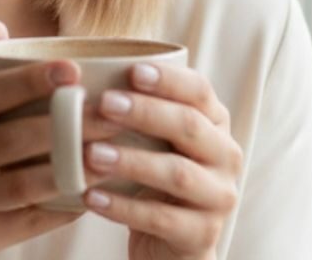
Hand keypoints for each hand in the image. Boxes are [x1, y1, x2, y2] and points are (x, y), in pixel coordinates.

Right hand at [0, 19, 120, 259]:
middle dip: (64, 126)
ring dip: (69, 170)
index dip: (30, 81)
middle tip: (109, 114)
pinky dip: (59, 209)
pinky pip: (25, 223)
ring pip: (20, 184)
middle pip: (9, 139)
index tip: (73, 69)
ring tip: (108, 156)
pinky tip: (88, 196)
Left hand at [81, 63, 243, 259]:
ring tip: (90, 154)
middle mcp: (226, 156)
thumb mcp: (153, 139)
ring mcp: (219, 197)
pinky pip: (161, 218)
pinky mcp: (202, 234)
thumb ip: (137, 110)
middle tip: (104, 104)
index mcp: (215, 123)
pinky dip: (123, 207)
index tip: (132, 70)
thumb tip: (86, 75)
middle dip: (145, 112)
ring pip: (177, 173)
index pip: (199, 90)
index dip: (168, 79)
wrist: (168, 241)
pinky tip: (91, 197)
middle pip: (189, 126)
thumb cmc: (152, 174)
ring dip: (132, 161)